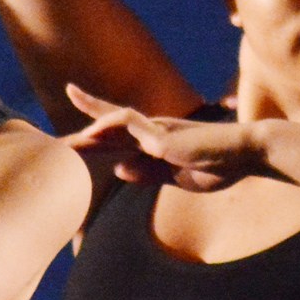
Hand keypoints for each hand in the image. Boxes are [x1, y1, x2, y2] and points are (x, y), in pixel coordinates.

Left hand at [61, 84, 263, 192]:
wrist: (245, 155)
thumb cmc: (217, 165)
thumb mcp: (176, 176)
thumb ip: (148, 173)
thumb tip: (120, 169)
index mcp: (153, 141)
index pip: (117, 132)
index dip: (93, 127)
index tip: (71, 122)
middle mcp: (152, 130)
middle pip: (108, 128)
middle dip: (81, 137)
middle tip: (54, 145)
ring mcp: (157, 130)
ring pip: (115, 123)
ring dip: (90, 134)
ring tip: (69, 146)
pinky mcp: (165, 134)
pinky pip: (131, 123)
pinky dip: (111, 125)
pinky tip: (96, 132)